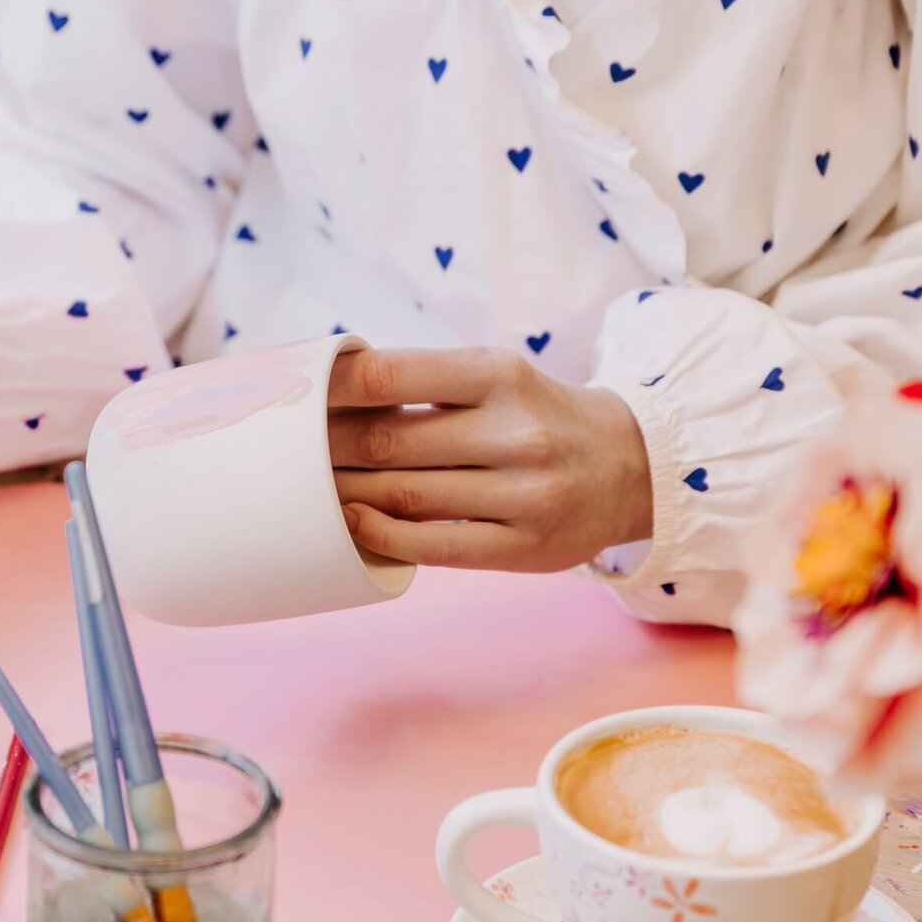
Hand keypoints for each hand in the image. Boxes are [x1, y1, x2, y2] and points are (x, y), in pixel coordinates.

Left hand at [328, 347, 651, 571]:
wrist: (631, 466)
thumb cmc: (536, 416)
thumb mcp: (495, 377)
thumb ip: (423, 382)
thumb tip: (325, 390)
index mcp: (499, 374)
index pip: (390, 376)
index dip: (330, 390)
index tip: (296, 399)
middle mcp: (515, 431)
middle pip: (388, 442)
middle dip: (327, 449)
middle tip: (289, 454)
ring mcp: (524, 493)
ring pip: (404, 496)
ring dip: (346, 493)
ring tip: (310, 491)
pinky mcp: (525, 547)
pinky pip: (434, 546)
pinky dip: (382, 535)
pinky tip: (352, 524)